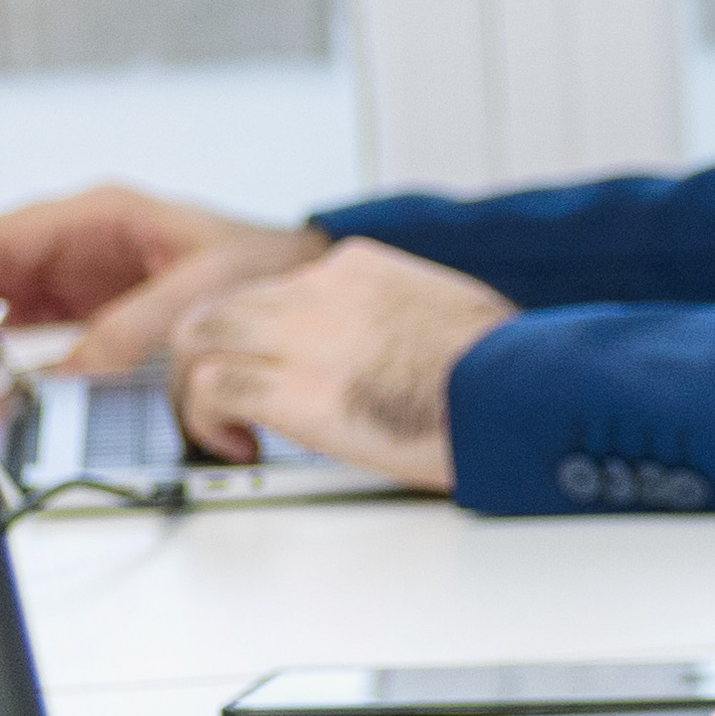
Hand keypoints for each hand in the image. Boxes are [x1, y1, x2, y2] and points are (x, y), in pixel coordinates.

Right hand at [0, 182, 325, 403]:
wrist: (306, 279)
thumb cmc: (267, 262)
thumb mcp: (202, 288)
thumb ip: (136, 323)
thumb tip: (75, 364)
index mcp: (100, 215)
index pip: (0, 236)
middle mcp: (82, 244)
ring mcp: (84, 279)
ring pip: (5, 309)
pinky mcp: (95, 314)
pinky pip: (37, 336)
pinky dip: (19, 366)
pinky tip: (14, 395)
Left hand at [162, 239, 515, 486]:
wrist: (517, 394)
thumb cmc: (506, 369)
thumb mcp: (453, 311)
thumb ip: (404, 318)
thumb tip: (402, 350)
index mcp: (358, 269)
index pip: (276, 286)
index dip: (265, 336)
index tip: (276, 369)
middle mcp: (319, 291)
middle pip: (220, 302)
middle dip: (212, 353)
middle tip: (224, 398)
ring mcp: (301, 336)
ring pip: (197, 336)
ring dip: (196, 385)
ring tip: (220, 425)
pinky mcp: (293, 390)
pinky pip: (211, 390)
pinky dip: (207, 421)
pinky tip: (236, 446)